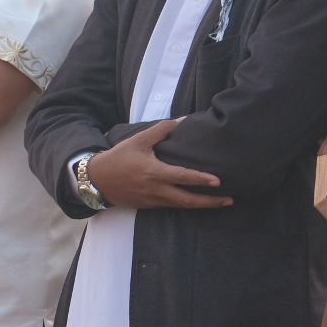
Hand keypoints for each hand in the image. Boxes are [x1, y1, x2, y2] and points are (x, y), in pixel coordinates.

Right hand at [86, 119, 230, 209]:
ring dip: (203, 205)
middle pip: (188, 200)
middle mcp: (156, 189)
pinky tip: (198, 201)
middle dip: (210, 202)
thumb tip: (183, 120)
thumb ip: (161, 130)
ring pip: (182, 206)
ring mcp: (153, 200)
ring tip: (221, 202)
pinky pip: (172, 206)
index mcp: (154, 172)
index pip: (182, 177)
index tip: (218, 181)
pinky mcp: (150, 206)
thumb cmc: (118, 157)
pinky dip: (188, 204)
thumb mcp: (138, 140)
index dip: (200, 179)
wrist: (97, 180)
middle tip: (230, 200)